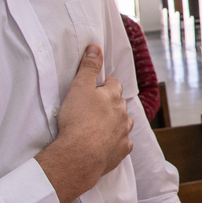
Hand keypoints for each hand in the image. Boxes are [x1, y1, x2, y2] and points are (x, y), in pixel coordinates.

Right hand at [36, 45, 133, 202]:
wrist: (80, 154)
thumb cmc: (77, 119)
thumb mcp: (79, 87)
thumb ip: (88, 67)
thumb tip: (95, 48)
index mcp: (113, 97)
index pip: (114, 84)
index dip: (104, 85)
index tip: (96, 88)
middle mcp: (123, 114)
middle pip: (120, 104)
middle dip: (111, 104)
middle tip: (94, 108)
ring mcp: (124, 133)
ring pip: (124, 124)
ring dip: (115, 123)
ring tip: (100, 127)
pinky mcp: (121, 151)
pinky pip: (123, 144)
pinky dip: (116, 143)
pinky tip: (106, 145)